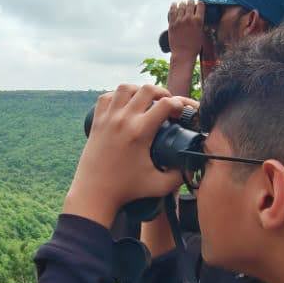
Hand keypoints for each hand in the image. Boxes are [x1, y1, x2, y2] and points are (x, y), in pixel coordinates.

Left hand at [64, 84, 197, 227]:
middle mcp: (123, 120)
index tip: (184, 111)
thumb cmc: (126, 190)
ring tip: (146, 101)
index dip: (180, 104)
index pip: (165, 104)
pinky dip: (117, 95)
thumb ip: (179, 176)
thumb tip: (189, 165)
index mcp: (140, 132)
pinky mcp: (96, 122)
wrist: (94, 194)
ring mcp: (108, 119)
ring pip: (125, 88)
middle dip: (162, 92)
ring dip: (139, 90)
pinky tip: (125, 104)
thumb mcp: (159, 186)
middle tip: (168, 104)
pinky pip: (106, 97)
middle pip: (147, 89)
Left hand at [168, 0, 204, 60]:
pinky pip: (172, 11)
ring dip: (183, 4)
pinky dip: (173, 7)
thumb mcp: (201, 33)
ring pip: (181, 5)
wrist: (183, 54)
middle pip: (190, 3)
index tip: (199, 4)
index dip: (200, 3)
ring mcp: (179, 20)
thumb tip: (199, 17)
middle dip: (191, 3)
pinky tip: (175, 5)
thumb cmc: (194, 47)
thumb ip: (200, 24)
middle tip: (191, 4)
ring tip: (183, 5)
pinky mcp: (171, 24)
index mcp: (198, 21)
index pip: (200, 5)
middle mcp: (189, 18)